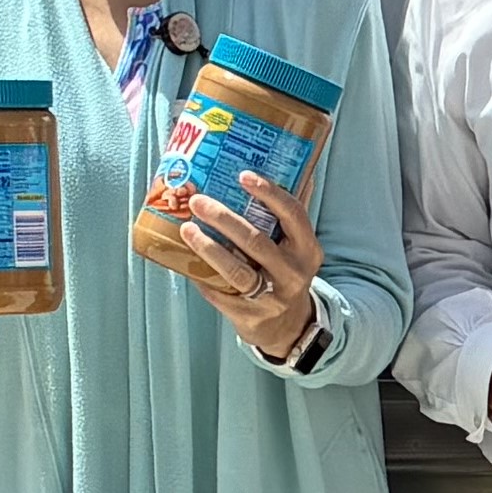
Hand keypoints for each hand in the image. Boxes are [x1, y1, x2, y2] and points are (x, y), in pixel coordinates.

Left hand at [152, 167, 325, 363]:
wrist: (289, 327)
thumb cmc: (286, 274)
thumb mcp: (297, 248)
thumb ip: (288, 216)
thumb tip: (285, 165)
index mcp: (307, 250)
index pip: (292, 215)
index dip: (269, 193)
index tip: (243, 175)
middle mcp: (292, 273)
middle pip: (256, 241)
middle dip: (224, 219)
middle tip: (198, 201)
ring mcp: (271, 297)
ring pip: (236, 270)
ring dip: (208, 247)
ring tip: (186, 228)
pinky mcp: (249, 315)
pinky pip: (220, 292)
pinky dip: (200, 275)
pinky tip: (183, 259)